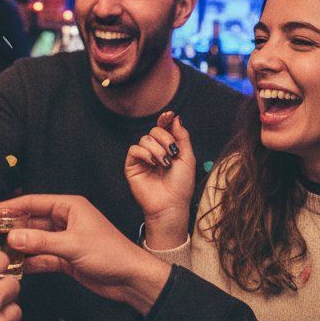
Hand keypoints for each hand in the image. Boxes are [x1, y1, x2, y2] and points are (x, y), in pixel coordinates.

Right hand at [0, 194, 171, 314]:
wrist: (131, 279)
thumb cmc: (111, 253)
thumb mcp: (72, 245)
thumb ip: (40, 242)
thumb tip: (13, 238)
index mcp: (69, 206)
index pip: (32, 202)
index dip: (10, 206)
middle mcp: (65, 220)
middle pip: (31, 222)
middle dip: (12, 229)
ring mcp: (65, 239)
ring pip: (35, 241)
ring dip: (19, 248)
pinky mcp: (66, 258)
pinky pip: (42, 257)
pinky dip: (30, 262)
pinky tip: (17, 267)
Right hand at [124, 111, 194, 249]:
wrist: (171, 205)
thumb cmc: (181, 185)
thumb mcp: (187, 158)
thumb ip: (182, 137)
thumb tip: (175, 117)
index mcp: (167, 148)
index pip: (164, 127)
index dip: (165, 119)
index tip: (170, 115)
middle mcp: (154, 150)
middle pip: (154, 130)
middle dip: (166, 138)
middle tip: (173, 153)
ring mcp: (142, 158)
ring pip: (145, 139)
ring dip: (158, 149)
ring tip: (165, 164)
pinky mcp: (132, 165)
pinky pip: (134, 149)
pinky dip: (145, 154)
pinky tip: (153, 163)